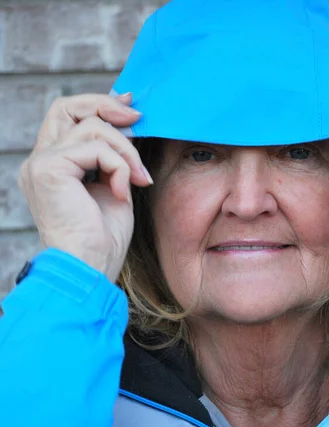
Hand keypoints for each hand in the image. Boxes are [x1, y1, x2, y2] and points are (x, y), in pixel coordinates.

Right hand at [18, 93, 152, 282]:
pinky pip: (95, 147)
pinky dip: (119, 166)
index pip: (68, 118)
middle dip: (107, 105)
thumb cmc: (102, 241)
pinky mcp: (48, 169)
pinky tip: (123, 191)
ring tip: (139, 178)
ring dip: (125, 149)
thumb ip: (114, 157)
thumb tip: (128, 122)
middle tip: (138, 118)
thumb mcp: (113, 187)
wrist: (89, 270)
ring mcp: (40, 164)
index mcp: (52, 168)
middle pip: (67, 106)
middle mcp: (40, 162)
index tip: (130, 106)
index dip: (99, 105)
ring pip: (90, 126)